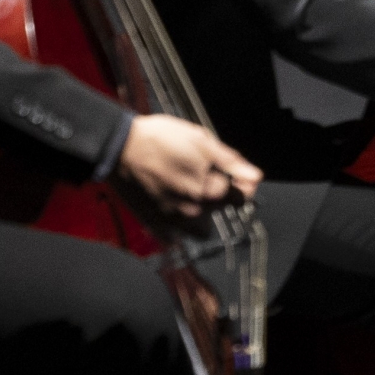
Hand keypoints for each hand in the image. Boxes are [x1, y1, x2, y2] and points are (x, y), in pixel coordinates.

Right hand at [115, 114, 261, 221]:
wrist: (118, 146)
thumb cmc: (161, 138)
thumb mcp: (201, 140)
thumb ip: (231, 162)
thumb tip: (256, 177)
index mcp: (211, 189)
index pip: (241, 198)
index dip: (240, 185)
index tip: (233, 176)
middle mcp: (195, 210)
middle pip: (220, 211)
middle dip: (218, 196)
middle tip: (202, 177)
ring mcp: (173, 220)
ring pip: (200, 228)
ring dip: (200, 216)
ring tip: (187, 193)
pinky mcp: (154, 224)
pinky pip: (174, 236)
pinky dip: (177, 227)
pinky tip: (171, 206)